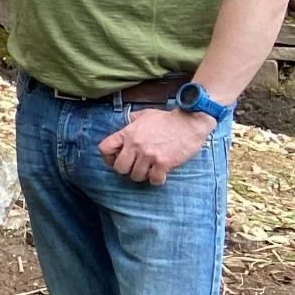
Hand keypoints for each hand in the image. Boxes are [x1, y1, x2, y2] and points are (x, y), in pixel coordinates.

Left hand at [98, 107, 214, 184]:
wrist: (189, 122)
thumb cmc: (168, 119)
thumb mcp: (145, 115)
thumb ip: (133, 120)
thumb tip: (127, 123)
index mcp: (128, 133)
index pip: (104, 148)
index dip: (108, 157)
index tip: (115, 159)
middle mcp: (136, 145)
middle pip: (119, 168)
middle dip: (125, 170)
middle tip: (134, 167)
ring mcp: (149, 155)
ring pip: (136, 176)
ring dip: (142, 175)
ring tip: (149, 170)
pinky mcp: (164, 163)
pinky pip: (154, 180)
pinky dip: (156, 180)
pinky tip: (160, 174)